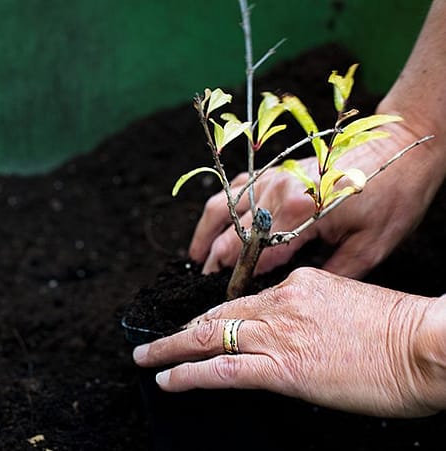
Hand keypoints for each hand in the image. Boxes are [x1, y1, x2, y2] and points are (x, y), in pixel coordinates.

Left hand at [132, 268, 445, 416]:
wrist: (429, 345)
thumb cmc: (403, 332)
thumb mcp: (351, 308)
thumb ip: (316, 313)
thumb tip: (297, 333)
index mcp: (300, 285)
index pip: (245, 300)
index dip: (214, 314)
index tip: (197, 323)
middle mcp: (281, 302)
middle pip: (217, 313)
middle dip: (182, 328)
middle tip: (155, 338)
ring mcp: (278, 333)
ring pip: (209, 337)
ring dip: (171, 348)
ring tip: (146, 357)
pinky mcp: (280, 367)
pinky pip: (220, 369)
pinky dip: (187, 374)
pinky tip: (167, 378)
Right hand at [189, 120, 442, 277]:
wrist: (400, 148)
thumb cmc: (392, 198)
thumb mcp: (371, 247)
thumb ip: (331, 274)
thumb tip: (297, 296)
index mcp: (301, 213)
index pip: (256, 256)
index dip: (239, 281)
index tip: (228, 302)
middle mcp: (278, 192)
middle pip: (232, 235)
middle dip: (215, 264)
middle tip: (205, 289)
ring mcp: (272, 176)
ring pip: (223, 208)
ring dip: (206, 235)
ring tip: (196, 259)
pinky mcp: (275, 168)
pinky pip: (235, 189)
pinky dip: (219, 209)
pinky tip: (215, 226)